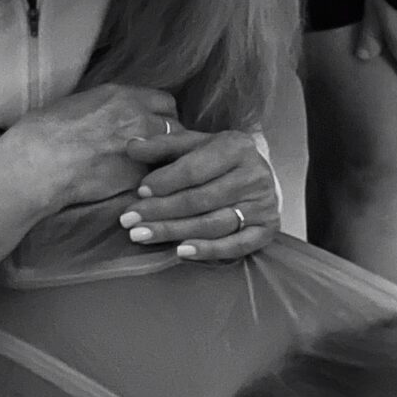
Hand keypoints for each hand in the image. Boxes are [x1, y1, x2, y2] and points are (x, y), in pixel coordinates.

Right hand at [12, 84, 180, 210]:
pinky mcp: (140, 176)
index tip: (155, 126)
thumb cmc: (43, 134)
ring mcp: (144, 147)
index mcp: (122, 96)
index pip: (164, 102)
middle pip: (176, 125)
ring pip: (172, 153)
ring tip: (152, 170)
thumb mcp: (74, 105)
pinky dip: (154, 182)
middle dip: (170, 137)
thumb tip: (105, 114)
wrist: (38, 164)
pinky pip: (158, 177)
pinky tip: (141, 186)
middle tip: (157, 151)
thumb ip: (102, 108)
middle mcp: (139, 117)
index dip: (162, 115)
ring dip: (165, 160)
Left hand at [117, 127, 280, 260]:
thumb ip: (162, 146)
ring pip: (214, 223)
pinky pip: (236, 245)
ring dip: (175, 232)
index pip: (195, 168)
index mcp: (236, 147)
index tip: (139, 192)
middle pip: (201, 199)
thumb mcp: (193, 145)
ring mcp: (263, 204)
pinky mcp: (267, 229)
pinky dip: (208, 251)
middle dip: (162, 211)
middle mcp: (254, 175)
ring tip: (142, 235)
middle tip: (130, 220)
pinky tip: (181, 252)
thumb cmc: (218, 160)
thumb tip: (131, 147)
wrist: (257, 175)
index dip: (165, 182)